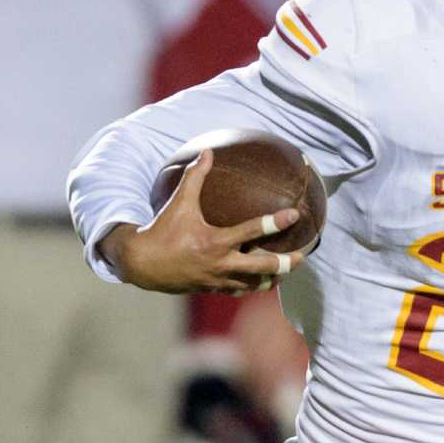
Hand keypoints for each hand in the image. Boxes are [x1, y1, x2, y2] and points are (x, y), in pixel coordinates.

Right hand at [99, 150, 309, 294]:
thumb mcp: (178, 203)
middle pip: (263, 267)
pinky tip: (261, 280)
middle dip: (286, 263)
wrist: (141, 264)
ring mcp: (218, 279)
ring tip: (286, 271)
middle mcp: (220, 263)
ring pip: (254, 284)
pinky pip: (239, 290)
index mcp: (215, 242)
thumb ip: (195, 177)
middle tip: (302, 256)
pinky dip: (251, 285)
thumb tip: (207, 152)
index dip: (275, 223)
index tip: (294, 215)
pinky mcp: (213, 289)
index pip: (252, 232)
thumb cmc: (162, 230)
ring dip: (273, 279)